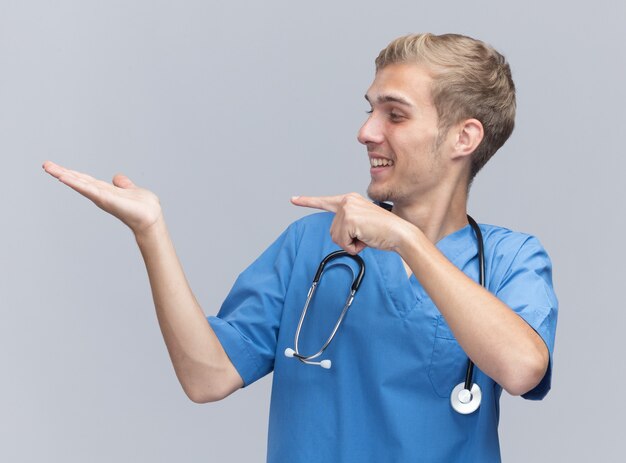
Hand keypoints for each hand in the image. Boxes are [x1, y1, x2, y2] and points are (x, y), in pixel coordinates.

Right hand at [42, 161, 162, 235]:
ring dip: (64, 175)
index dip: (71, 173)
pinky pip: (88, 189)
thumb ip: (123, 184)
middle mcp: (100, 194)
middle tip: (45, 165)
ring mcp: (101, 197)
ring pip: (79, 184)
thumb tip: (117, 177)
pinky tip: (64, 177)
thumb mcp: (131, 190)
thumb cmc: (143, 207)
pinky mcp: (105, 199)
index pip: (84, 180)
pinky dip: (76, 183)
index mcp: (104, 191)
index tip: (56, 167)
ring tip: (49, 168)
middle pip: (78, 181)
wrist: (151, 218)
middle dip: (61, 173)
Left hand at [291, 193, 411, 253]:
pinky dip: (354, 247)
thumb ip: (348, 224)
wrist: (399, 233)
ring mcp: (347, 209)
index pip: (324, 201)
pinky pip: (343, 242)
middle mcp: (347, 201)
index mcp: (350, 199)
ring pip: (336, 238)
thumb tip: (338, 234)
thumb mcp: (362, 224)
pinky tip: (366, 239)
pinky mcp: (349, 219)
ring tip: (367, 236)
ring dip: (351, 243)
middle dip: (347, 239)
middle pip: (332, 230)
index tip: (293, 199)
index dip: (307, 201)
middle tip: (365, 235)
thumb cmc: (384, 232)